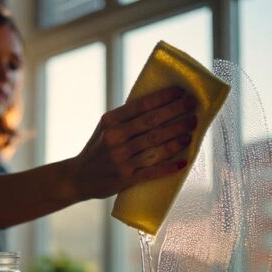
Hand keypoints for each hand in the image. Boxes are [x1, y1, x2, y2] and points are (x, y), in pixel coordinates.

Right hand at [66, 86, 198, 199]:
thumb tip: (160, 104)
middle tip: (192, 107)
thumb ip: (127, 118)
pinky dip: (169, 167)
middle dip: (176, 113)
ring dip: (177, 137)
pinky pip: (152, 171)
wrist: (78, 178)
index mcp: (110, 122)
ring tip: (191, 130)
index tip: (181, 92)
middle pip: (152, 123)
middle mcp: (114, 139)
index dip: (164, 98)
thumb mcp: (105, 128)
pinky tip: (183, 161)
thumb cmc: (98, 149)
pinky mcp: (126, 179)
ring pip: (155, 146)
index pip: (141, 106)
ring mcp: (121, 160)